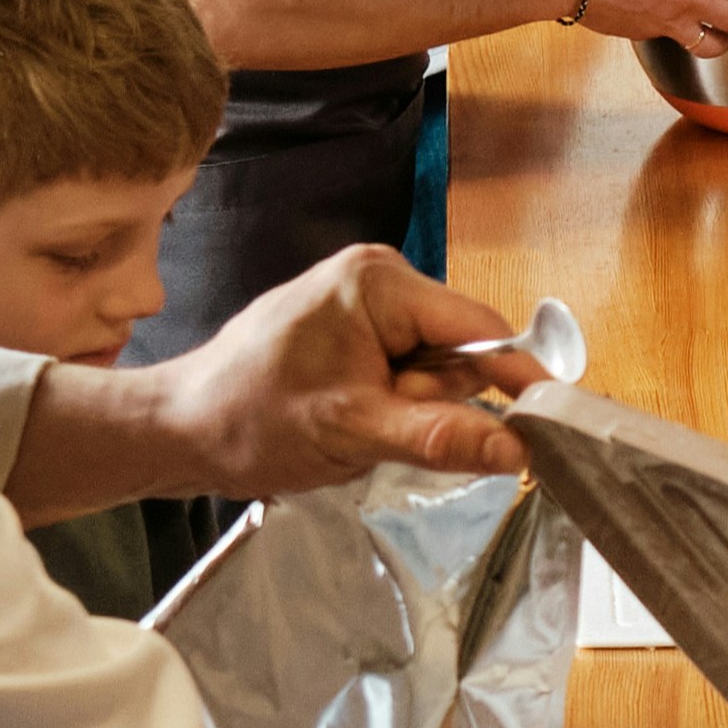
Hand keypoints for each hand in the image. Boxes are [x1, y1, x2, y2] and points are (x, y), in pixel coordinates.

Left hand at [162, 245, 556, 491]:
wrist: (177, 430)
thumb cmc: (251, 421)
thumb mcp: (354, 432)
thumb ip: (442, 436)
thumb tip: (519, 450)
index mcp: (378, 282)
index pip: (480, 330)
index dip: (516, 379)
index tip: (549, 423)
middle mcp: (377, 277)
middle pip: (461, 349)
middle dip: (434, 398)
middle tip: (377, 424)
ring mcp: (364, 300)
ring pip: (436, 365)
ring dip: (411, 406)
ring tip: (354, 423)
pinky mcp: (353, 327)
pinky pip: (407, 368)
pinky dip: (393, 402)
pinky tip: (352, 415)